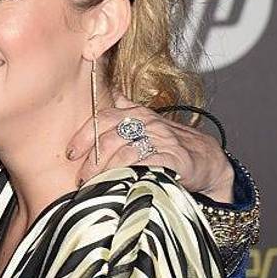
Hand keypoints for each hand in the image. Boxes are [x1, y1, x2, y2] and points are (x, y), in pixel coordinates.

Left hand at [66, 94, 233, 202]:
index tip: (71, 153)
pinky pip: (146, 166)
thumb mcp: (144, 121)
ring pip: (124, 154)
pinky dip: (130, 176)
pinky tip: (121, 185)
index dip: (83, 136)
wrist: (206, 160)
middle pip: (109, 139)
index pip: (102, 118)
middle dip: (91, 162)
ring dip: (106, 173)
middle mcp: (148, 124)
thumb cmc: (168, 143)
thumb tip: (103, 91)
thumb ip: (122, 108)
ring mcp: (162, 141)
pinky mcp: (174, 159)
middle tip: (82, 179)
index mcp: (136, 114)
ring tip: (97, 187)